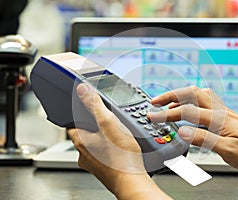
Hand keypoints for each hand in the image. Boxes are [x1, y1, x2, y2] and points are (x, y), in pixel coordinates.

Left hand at [68, 83, 170, 199]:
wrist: (132, 180)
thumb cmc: (121, 156)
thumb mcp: (108, 123)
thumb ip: (94, 105)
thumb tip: (82, 90)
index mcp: (80, 141)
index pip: (71, 123)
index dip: (78, 114)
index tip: (86, 110)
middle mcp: (84, 154)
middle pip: (85, 134)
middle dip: (95, 126)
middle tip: (108, 121)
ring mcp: (94, 163)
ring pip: (95, 144)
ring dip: (104, 138)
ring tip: (117, 134)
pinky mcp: (104, 168)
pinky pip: (104, 153)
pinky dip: (110, 148)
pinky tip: (121, 147)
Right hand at [147, 86, 237, 169]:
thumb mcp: (227, 150)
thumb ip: (203, 138)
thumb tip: (182, 131)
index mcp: (217, 118)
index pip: (186, 112)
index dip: (167, 113)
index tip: (153, 115)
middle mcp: (219, 110)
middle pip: (191, 93)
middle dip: (170, 95)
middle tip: (155, 101)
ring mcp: (222, 110)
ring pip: (198, 94)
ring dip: (180, 96)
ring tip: (168, 103)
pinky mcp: (224, 114)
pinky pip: (205, 100)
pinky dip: (191, 100)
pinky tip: (189, 106)